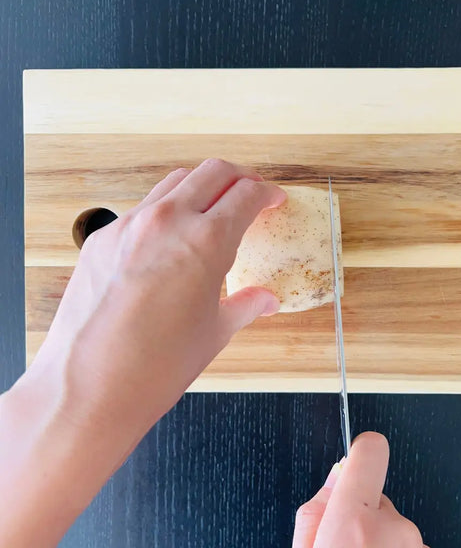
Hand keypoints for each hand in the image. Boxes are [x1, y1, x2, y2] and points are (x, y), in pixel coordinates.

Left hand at [29, 159, 285, 432]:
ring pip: (175, 182)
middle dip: (239, 177)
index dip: (267, 193)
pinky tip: (170, 240)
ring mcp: (129, 225)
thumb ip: (246, 305)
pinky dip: (166, 212)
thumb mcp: (214, 333)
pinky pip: (142, 209)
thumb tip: (265, 300)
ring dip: (201, 188)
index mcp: (206, 241)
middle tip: (250, 194)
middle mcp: (167, 221)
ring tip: (212, 212)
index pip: (246, 194)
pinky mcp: (101, 238)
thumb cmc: (156, 367)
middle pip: (213, 171)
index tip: (273, 199)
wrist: (87, 389)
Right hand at [292, 432, 426, 547]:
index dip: (360, 450)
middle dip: (361, 516)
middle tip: (342, 545)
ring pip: (393, 527)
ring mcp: (416, 546)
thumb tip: (334, 478)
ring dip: (378, 541)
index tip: (357, 451)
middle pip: (377, 499)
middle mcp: (394, 531)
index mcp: (356, 523)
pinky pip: (406, 544)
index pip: (370, 453)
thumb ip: (316, 511)